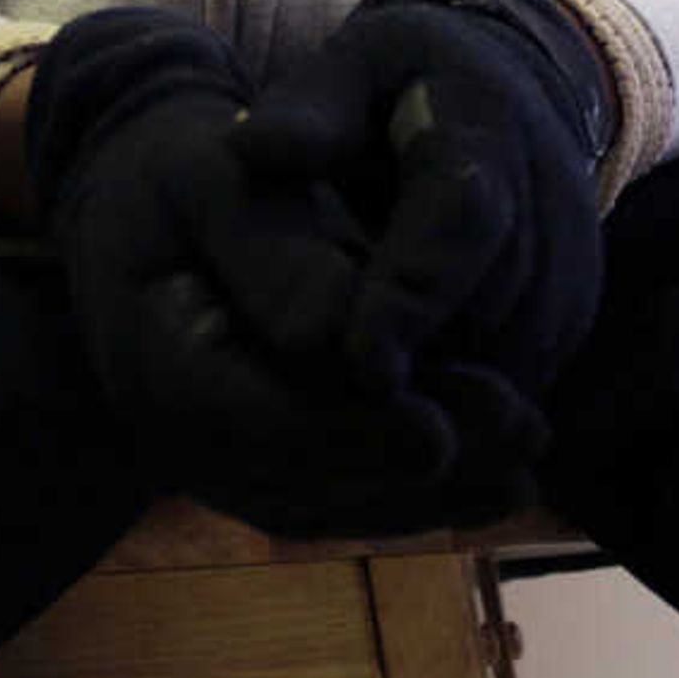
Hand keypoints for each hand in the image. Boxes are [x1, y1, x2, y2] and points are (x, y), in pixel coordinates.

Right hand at [29, 5, 505, 534]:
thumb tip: (336, 328)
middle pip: (306, 475)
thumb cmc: (180, 176)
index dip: (346, 429)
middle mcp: (184, 438)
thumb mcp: (210, 178)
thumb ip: (269, 247)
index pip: (250, 418)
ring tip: (529, 454)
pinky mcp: (270, 467)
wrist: (149, 208)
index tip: (435, 427)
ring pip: (337, 500)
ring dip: (436, 490)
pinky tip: (502, 475)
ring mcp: (224, 464)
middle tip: (521, 430)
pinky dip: (424, 491)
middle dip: (415, 458)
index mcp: (154, 362)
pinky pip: (348, 496)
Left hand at [233, 0, 610, 409]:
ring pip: (505, 361)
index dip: (414, 295)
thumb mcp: (350, 65)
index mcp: (488, 127)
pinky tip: (397, 376)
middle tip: (330, 387)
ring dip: (433, 384)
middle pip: (486, 311)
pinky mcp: (567, 317)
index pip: (464, 220)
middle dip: (412, 360)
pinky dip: (456, 394)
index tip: (359, 360)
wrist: (507, 96)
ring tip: (354, 372)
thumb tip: (252, 147)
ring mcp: (569, 266)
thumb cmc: (402, 83)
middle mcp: (549, 205)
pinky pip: (513, 380)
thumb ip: (307, 109)